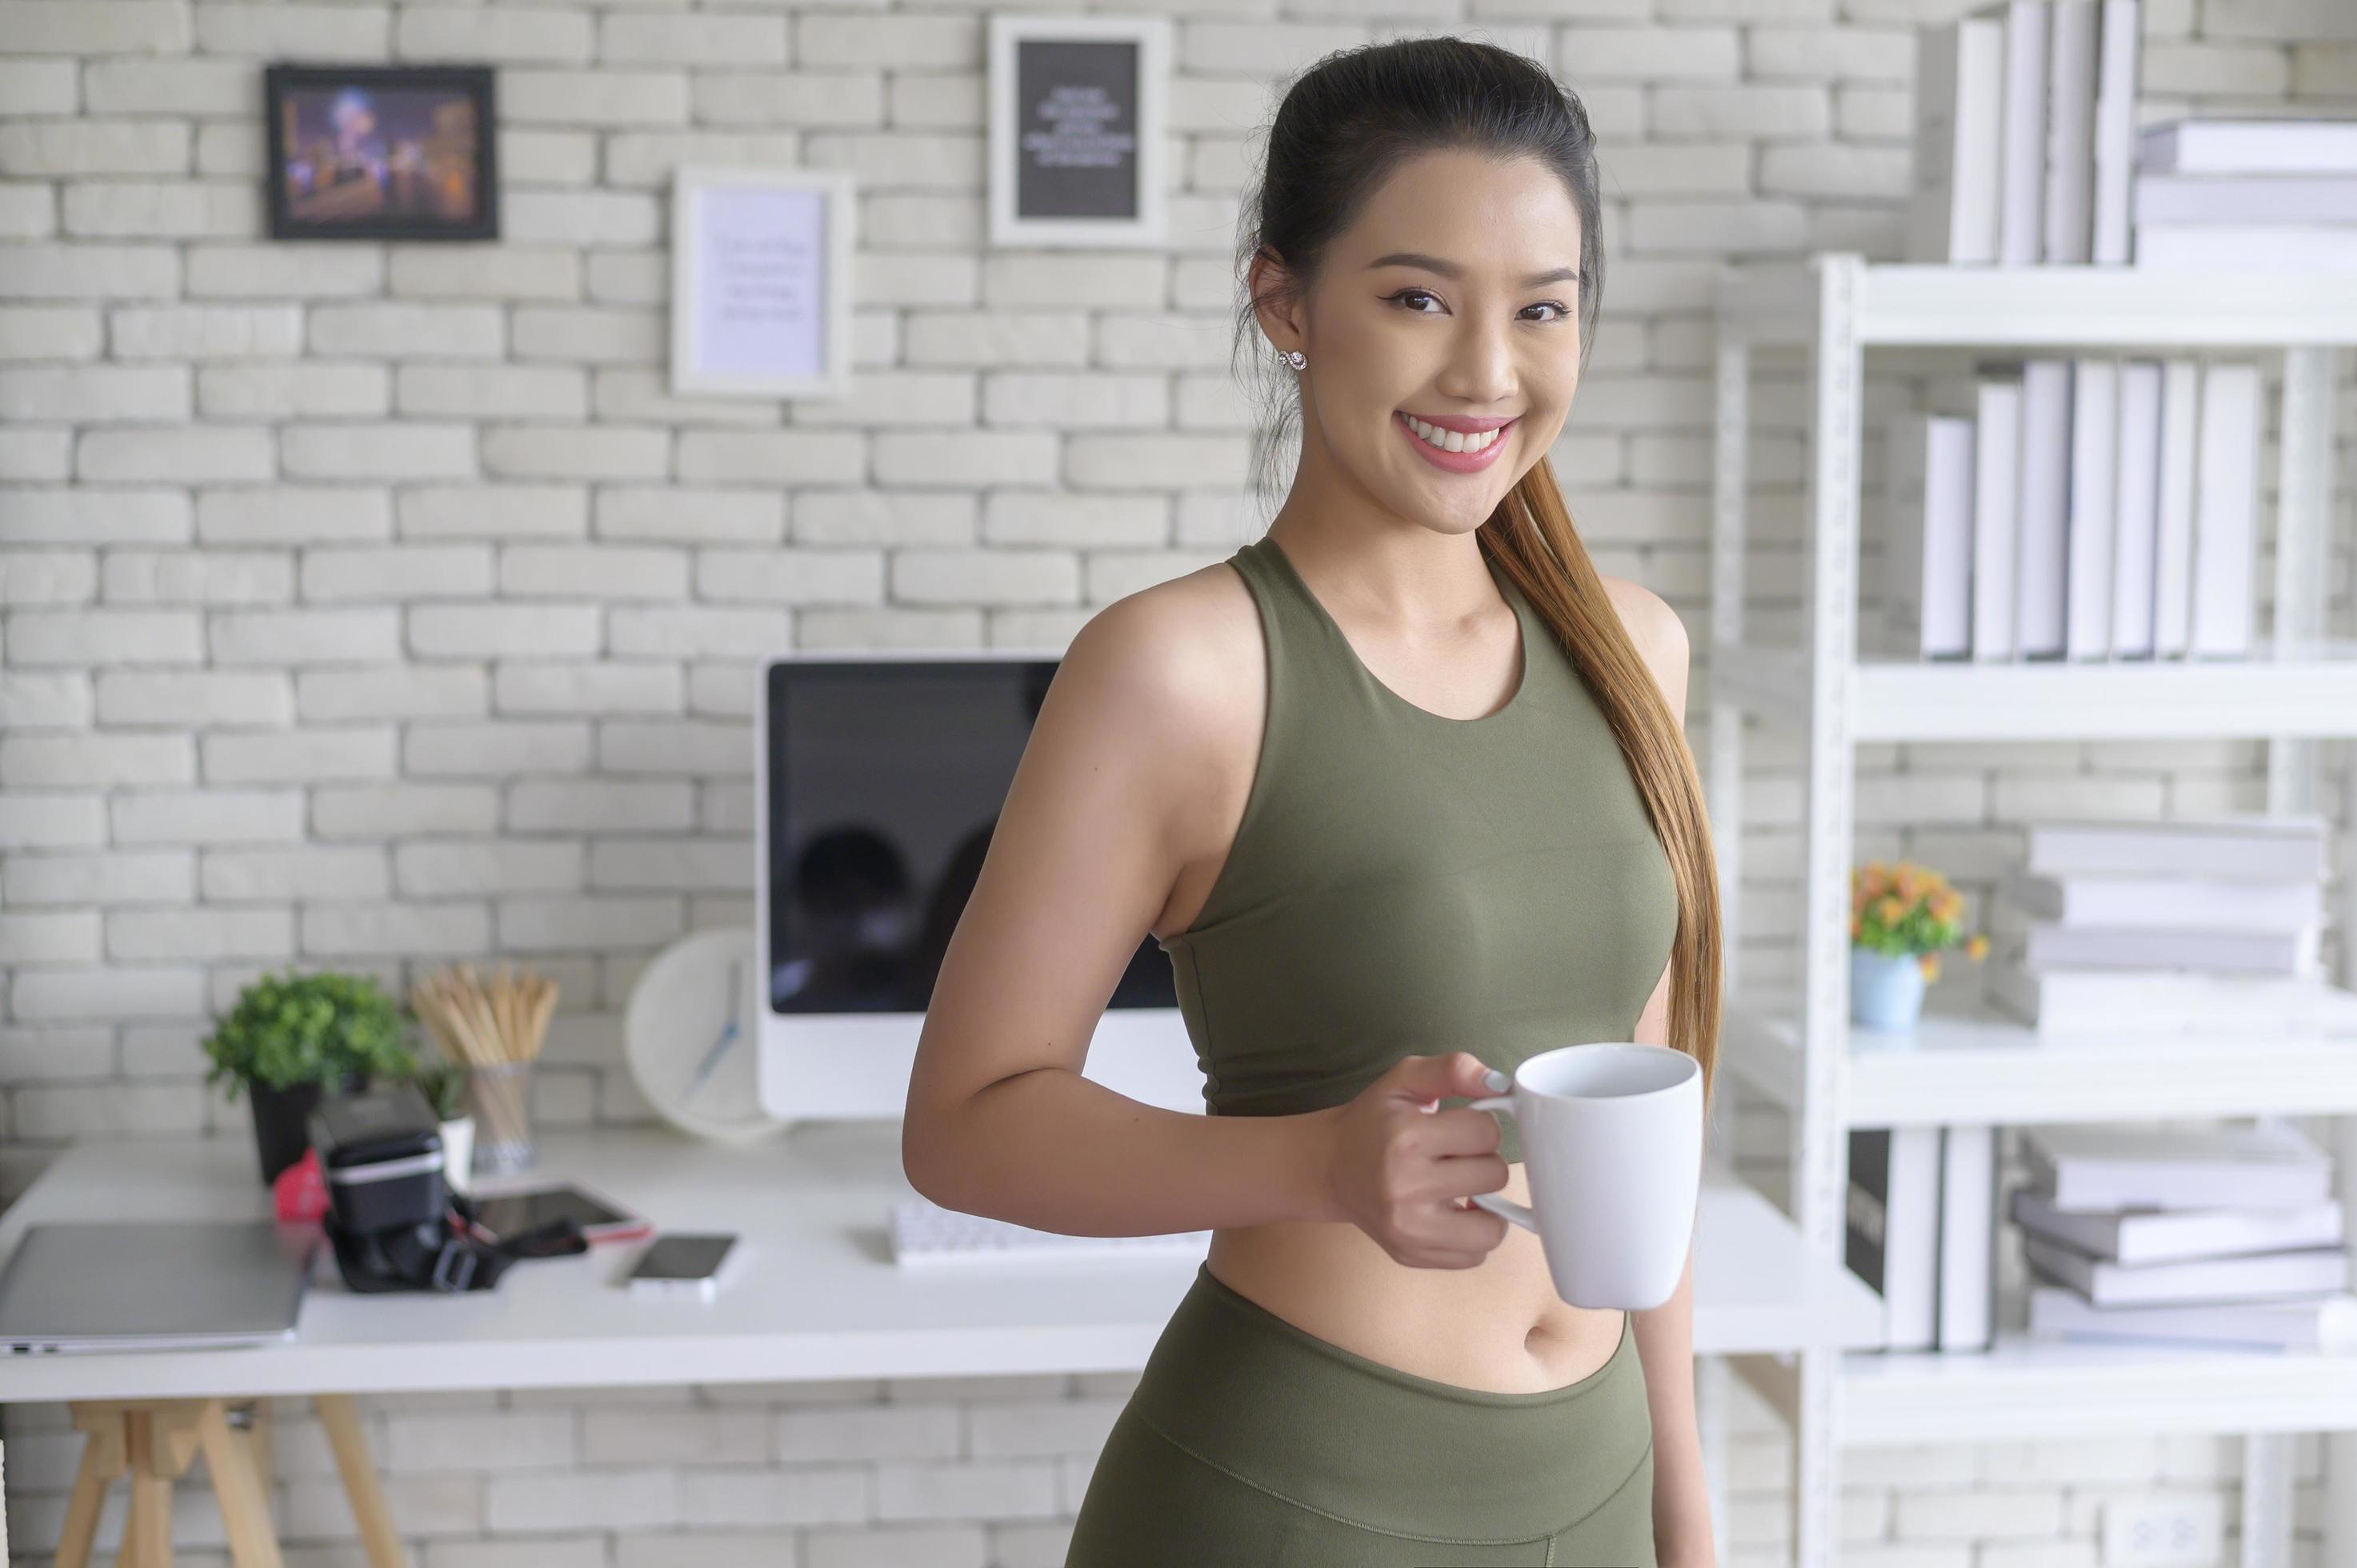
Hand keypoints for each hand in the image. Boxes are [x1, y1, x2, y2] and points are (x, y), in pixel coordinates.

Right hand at [1312, 1051, 1514, 1267]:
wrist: (1328, 1167)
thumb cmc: (1373, 1120)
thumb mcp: (1404, 1080)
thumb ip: (1452, 1068)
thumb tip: (1499, 1084)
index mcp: (1406, 1137)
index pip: (1486, 1131)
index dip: (1480, 1124)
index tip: (1458, 1127)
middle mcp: (1405, 1187)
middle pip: (1494, 1175)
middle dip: (1482, 1160)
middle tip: (1455, 1156)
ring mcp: (1408, 1229)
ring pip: (1493, 1228)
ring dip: (1486, 1205)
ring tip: (1461, 1188)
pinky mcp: (1411, 1255)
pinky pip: (1475, 1256)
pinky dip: (1471, 1234)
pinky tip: (1450, 1213)